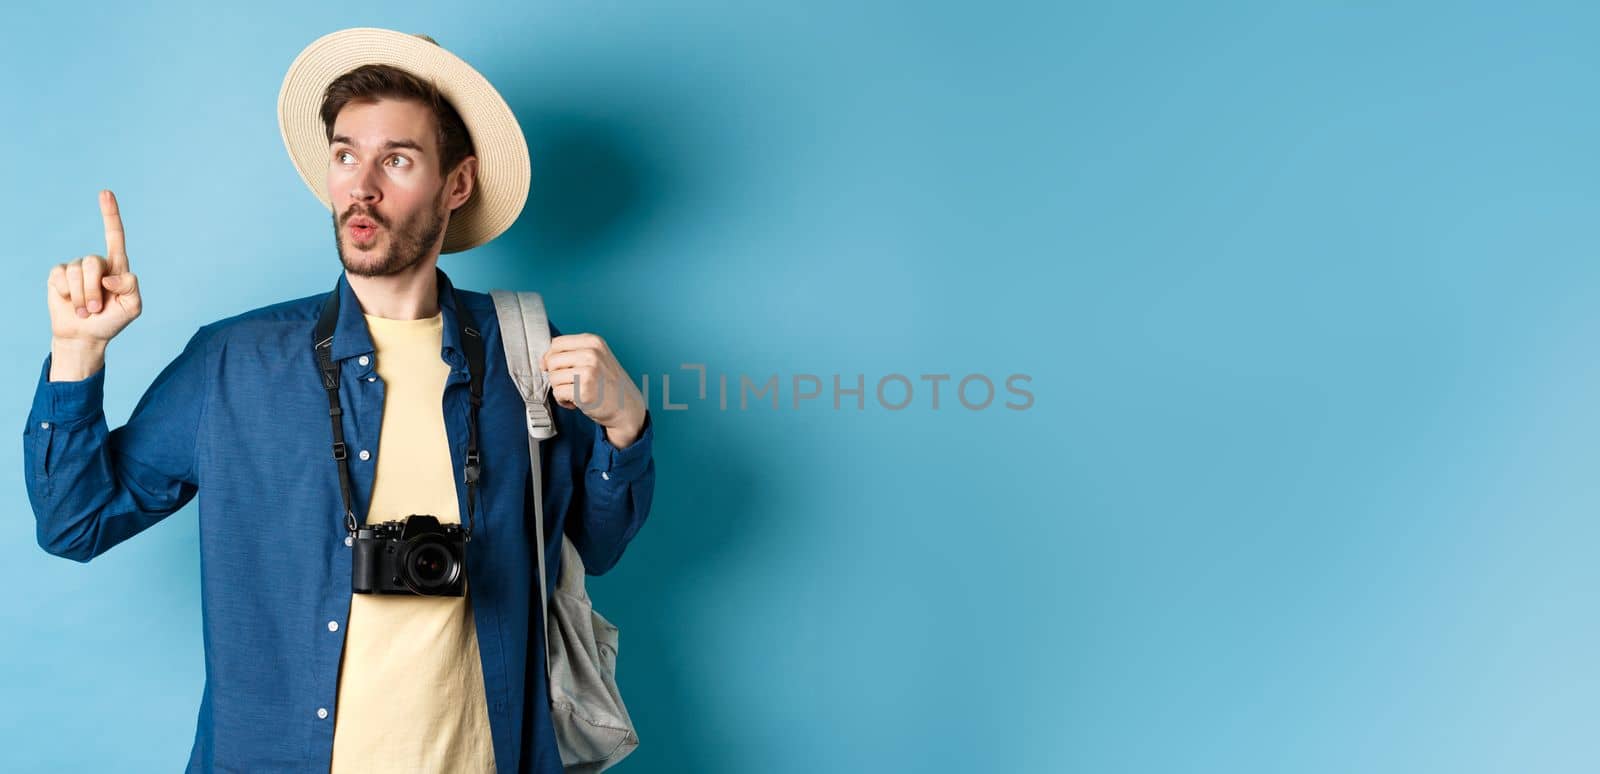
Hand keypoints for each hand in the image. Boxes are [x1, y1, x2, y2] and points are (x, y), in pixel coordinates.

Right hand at [48, 190, 142, 344]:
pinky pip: (60, 277)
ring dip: (81, 297)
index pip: (115, 236)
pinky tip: (69, 301)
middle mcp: (96, 263)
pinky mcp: (58, 275)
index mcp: (117, 266)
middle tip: (96, 310)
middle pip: (93, 263)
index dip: (110, 214)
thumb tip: (109, 276)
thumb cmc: (112, 321)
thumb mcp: (132, 308)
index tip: (105, 192)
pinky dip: (66, 294)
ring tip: (86, 311)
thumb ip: (131, 288)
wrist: (86, 336)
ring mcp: (76, 268)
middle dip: (93, 291)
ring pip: (76, 272)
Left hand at [542, 333, 647, 445]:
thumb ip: (573, 353)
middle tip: (570, 382)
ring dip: (560, 389)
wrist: (627, 406)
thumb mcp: (597, 358)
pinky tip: (576, 401)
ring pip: (553, 378)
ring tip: (575, 392)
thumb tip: (544, 360)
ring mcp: (588, 372)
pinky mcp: (584, 391)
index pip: (557, 343)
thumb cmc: (608, 384)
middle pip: (552, 360)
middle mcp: (591, 354)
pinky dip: (563, 400)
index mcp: (593, 342)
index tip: (556, 368)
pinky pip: (558, 393)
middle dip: (555, 374)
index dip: (551, 357)